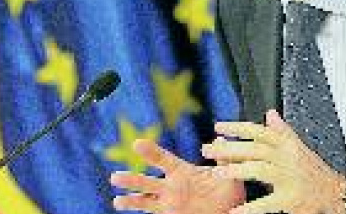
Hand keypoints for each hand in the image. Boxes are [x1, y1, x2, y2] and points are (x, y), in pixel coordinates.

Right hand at [110, 139, 245, 213]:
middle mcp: (172, 186)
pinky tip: (128, 209)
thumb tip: (220, 139)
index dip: (150, 151)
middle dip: (131, 180)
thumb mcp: (229, 174)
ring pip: (144, 200)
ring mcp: (169, 202)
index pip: (162, 159)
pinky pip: (152, 213)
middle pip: (147, 181)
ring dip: (130, 200)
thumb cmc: (231, 193)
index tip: (137, 144)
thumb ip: (224, 158)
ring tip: (116, 202)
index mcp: (183, 171)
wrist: (230, 212)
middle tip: (114, 178)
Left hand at [202, 109, 345, 213]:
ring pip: (259, 169)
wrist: (337, 192)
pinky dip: (250, 208)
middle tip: (207, 150)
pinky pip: (267, 203)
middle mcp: (288, 157)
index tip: (218, 127)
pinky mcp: (291, 198)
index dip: (238, 128)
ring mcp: (289, 177)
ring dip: (237, 170)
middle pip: (254, 148)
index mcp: (287, 144)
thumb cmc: (315, 171)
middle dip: (229, 148)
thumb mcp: (299, 147)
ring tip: (217, 174)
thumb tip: (270, 113)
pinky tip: (235, 211)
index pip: (259, 131)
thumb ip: (282, 131)